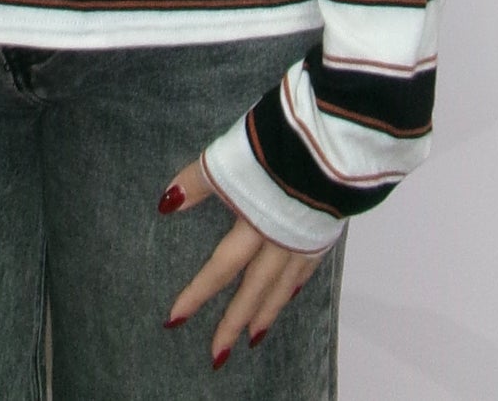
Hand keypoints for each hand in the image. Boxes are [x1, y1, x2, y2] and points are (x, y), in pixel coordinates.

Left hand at [158, 159, 327, 365]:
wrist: (330, 142)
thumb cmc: (278, 145)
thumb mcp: (231, 158)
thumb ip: (199, 181)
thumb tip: (167, 204)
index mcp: (253, 224)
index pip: (221, 267)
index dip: (198, 293)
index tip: (175, 319)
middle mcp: (278, 240)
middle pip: (253, 289)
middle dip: (233, 322)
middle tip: (218, 355)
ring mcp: (304, 239)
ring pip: (282, 286)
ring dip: (265, 312)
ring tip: (253, 337)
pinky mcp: (324, 231)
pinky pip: (307, 269)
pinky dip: (294, 286)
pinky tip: (290, 294)